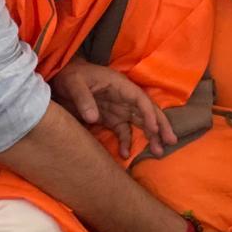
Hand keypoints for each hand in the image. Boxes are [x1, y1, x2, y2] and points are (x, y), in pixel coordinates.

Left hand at [50, 58, 176, 158]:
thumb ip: (83, 99)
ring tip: (158, 151)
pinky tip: (125, 154)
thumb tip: (93, 118)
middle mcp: (124, 97)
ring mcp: (118, 108)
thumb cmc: (71, 76)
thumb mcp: (74, 84)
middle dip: (160, 125)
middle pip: (147, 111)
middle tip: (171, 141)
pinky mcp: (111, 118)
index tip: (155, 128)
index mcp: (120, 85)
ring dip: (150, 136)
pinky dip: (126, 142)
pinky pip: (123, 131)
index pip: (140, 100)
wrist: (61, 79)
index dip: (149, 113)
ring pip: (140, 122)